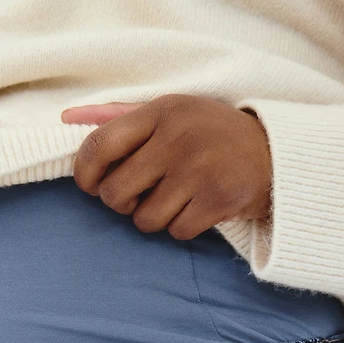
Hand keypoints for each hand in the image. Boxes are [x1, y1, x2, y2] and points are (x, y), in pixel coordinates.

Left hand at [61, 93, 272, 239]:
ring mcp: (199, 168)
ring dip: (154, 218)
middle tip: (140, 195)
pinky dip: (182, 227)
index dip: (84, 173)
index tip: (89, 185)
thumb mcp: (170, 112)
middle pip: (115, 192)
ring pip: (144, 219)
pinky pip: (176, 231)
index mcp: (161, 110)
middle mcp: (178, 136)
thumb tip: (67, 117)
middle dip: (121, 203)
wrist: (276, 153)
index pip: (98, 144)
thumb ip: (119, 116)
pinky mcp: (219, 198)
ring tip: (176, 199)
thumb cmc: (210, 134)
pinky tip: (198, 208)